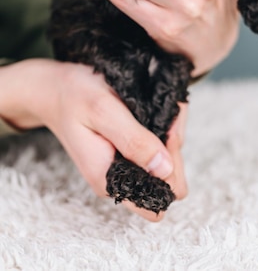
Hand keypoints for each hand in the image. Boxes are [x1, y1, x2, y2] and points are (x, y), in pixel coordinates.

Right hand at [0, 59, 186, 221]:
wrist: (53, 88)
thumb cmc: (74, 95)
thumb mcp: (103, 111)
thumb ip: (133, 140)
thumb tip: (166, 169)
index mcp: (110, 179)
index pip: (157, 200)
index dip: (173, 167)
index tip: (168, 133)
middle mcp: (119, 179)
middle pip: (168, 182)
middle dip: (174, 148)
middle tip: (167, 114)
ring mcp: (124, 165)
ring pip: (167, 164)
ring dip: (170, 135)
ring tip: (160, 107)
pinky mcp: (128, 151)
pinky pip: (158, 149)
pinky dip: (164, 130)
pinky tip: (157, 110)